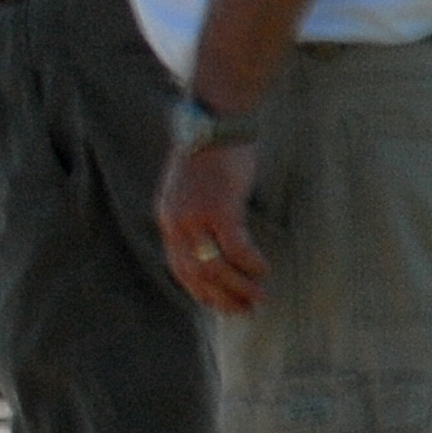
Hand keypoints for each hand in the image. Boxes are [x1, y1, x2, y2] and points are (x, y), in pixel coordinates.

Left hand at [156, 138, 267, 314]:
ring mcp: (196, 216)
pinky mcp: (220, 208)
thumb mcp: (191, 189)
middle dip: (221, 298)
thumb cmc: (210, 154)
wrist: (215, 122)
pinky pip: (236, 248)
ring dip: (239, 288)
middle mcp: (176, 222)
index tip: (219, 305)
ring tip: (259, 297)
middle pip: (195, 274)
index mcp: (168, 219)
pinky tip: (263, 270)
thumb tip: (213, 243)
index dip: (200, 292)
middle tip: (244, 311)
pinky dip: (251, 264)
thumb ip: (196, 216)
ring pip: (215, 267)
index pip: (179, 268)